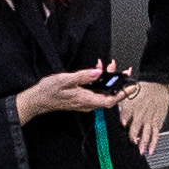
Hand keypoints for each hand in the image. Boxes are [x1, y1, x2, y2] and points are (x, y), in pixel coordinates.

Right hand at [12, 58, 128, 125]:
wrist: (37, 100)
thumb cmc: (48, 92)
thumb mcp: (65, 80)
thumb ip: (84, 76)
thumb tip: (98, 72)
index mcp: (86, 100)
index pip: (110, 100)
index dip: (123, 93)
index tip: (131, 86)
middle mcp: (88, 103)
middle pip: (108, 94)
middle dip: (116, 81)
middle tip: (120, 69)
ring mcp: (85, 102)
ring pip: (102, 91)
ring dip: (106, 79)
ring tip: (107, 65)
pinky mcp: (81, 98)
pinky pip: (94, 90)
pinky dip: (98, 80)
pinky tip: (96, 71)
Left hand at [114, 78, 168, 161]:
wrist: (158, 83)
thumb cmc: (144, 87)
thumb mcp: (128, 93)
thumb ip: (123, 106)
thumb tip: (121, 118)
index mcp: (132, 108)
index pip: (124, 122)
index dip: (123, 128)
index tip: (124, 133)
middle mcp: (141, 115)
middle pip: (135, 131)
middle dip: (133, 140)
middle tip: (133, 146)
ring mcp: (151, 119)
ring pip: (147, 134)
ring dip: (144, 144)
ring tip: (142, 152)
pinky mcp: (159, 120)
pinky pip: (156, 133)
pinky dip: (154, 141)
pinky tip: (152, 148)